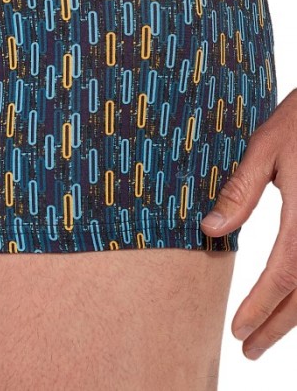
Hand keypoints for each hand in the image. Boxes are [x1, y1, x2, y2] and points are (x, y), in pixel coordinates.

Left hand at [200, 89, 296, 360]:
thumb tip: (210, 231)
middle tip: (248, 349)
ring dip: (296, 319)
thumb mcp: (265, 150)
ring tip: (267, 336)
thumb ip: (240, 192)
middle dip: (277, 327)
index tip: (236, 330)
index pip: (282, 278)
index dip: (259, 309)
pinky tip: (294, 301)